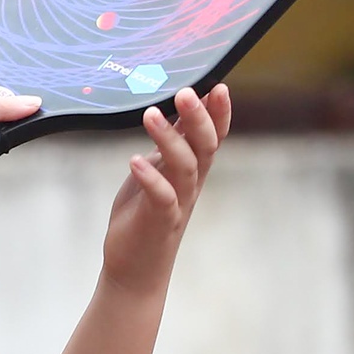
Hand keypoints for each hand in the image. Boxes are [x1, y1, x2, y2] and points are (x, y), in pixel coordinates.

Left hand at [101, 86, 229, 295]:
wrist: (135, 269)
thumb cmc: (142, 215)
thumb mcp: (154, 173)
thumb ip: (166, 147)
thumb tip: (169, 110)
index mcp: (190, 170)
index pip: (213, 137)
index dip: (219, 113)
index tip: (218, 85)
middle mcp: (190, 185)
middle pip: (204, 147)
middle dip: (199, 118)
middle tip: (186, 91)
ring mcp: (177, 203)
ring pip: (185, 167)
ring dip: (170, 139)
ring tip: (151, 114)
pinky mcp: (159, 221)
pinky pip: (162, 197)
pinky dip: (151, 178)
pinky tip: (134, 160)